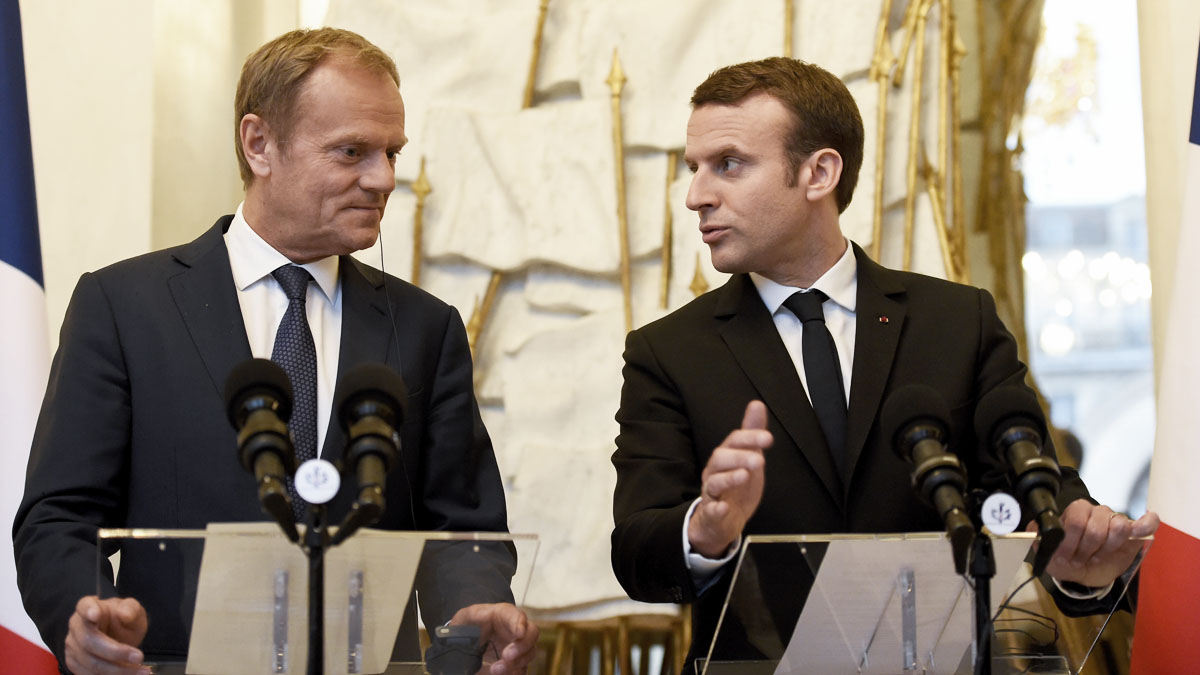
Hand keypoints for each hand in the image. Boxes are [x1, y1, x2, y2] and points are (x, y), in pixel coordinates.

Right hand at [64, 595, 149, 674]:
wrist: (120, 635)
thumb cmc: (124, 620)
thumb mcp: (133, 611)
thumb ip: (131, 609)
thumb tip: (125, 614)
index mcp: (89, 606)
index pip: (84, 606)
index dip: (88, 611)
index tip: (95, 615)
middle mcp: (76, 626)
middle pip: (89, 642)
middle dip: (115, 652)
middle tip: (139, 657)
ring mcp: (73, 646)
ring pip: (90, 663)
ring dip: (116, 670)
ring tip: (141, 671)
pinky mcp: (74, 663)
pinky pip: (87, 674)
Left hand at [449, 603, 538, 674]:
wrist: (467, 642)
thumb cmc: (469, 624)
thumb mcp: (468, 617)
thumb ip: (476, 615)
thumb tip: (484, 615)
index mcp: (505, 615)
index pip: (518, 616)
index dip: (520, 624)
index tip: (519, 633)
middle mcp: (516, 630)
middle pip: (532, 634)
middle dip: (522, 646)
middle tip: (506, 656)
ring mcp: (518, 647)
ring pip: (529, 654)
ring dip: (516, 663)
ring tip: (494, 670)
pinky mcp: (515, 664)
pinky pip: (522, 669)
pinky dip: (515, 673)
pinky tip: (499, 674)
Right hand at [688, 400, 771, 558]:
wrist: (723, 520)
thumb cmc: (736, 486)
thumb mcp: (747, 457)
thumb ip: (751, 433)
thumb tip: (756, 404)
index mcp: (725, 457)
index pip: (734, 441)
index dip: (750, 438)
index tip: (768, 439)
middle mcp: (714, 471)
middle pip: (720, 458)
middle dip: (739, 457)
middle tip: (760, 460)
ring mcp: (711, 492)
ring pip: (714, 482)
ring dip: (728, 478)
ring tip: (744, 476)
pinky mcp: (711, 512)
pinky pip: (710, 510)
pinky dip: (716, 508)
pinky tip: (723, 507)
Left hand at [1029, 499, 1158, 587]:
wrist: (1082, 572)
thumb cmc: (1065, 558)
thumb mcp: (1046, 549)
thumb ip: (1037, 535)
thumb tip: (1035, 528)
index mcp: (1075, 511)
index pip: (1076, 521)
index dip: (1071, 543)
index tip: (1066, 556)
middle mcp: (1097, 512)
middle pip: (1097, 528)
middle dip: (1087, 551)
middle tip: (1081, 559)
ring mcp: (1116, 521)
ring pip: (1119, 528)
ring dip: (1106, 550)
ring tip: (1096, 557)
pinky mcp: (1133, 534)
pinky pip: (1145, 524)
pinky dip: (1145, 525)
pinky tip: (1137, 530)